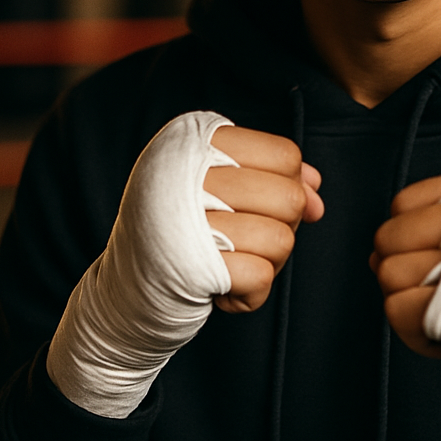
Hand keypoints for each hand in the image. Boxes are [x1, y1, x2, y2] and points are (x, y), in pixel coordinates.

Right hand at [47, 111, 323, 417]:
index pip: (285, 154)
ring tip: (229, 265)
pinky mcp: (188, 263)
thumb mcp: (220, 191)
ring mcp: (182, 214)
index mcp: (191, 140)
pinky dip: (249, 296)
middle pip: (289, 196)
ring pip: (281, 239)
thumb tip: (316, 190)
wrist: (123, 299)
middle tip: (243, 243)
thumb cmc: (180, 237)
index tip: (268, 210)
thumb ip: (273, 178)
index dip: (293, 187)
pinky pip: (261, 277)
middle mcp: (182, 168)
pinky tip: (220, 291)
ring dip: (266, 265)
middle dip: (281, 230)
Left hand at [400, 162, 440, 440]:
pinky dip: (414, 332)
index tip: (437, 263)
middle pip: (390, 235)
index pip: (405, 203)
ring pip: (389, 272)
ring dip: (411, 304)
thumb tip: (377, 251)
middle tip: (436, 295)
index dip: (409, 239)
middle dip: (402, 270)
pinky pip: (396, 310)